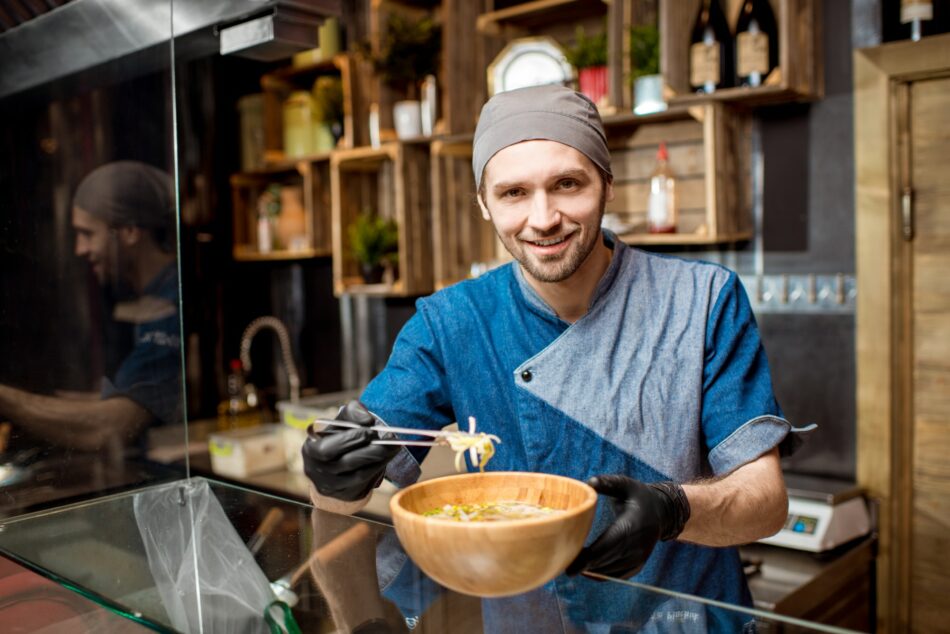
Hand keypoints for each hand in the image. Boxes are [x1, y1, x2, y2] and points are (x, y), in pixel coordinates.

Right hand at [302, 400, 400, 501]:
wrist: (330, 468)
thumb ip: (352, 413)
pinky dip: (379, 468)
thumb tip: (367, 420)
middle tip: (389, 438)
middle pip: (346, 462)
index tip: (370, 430)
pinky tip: (388, 456)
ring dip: (380, 458)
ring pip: (359, 474)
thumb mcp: (339, 422)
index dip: (351, 439)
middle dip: (371, 449)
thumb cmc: (336, 438)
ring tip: (394, 446)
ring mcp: (332, 486)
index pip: (328, 448)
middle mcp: (318, 471)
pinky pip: (366, 482)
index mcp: (311, 450)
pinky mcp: (346, 494)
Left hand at [566, 475, 689, 578]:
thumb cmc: (638, 496)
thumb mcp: (626, 484)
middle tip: (559, 561)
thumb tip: (589, 483)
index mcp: (632, 525)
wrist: (661, 513)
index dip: (588, 557)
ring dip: (588, 570)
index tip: (569, 563)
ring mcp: (638, 559)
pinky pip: (614, 576)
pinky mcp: (636, 567)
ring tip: (568, 563)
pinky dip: (598, 574)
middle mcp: (637, 546)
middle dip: (582, 564)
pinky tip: (584, 569)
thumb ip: (609, 482)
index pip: (608, 545)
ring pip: (608, 572)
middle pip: (604, 561)